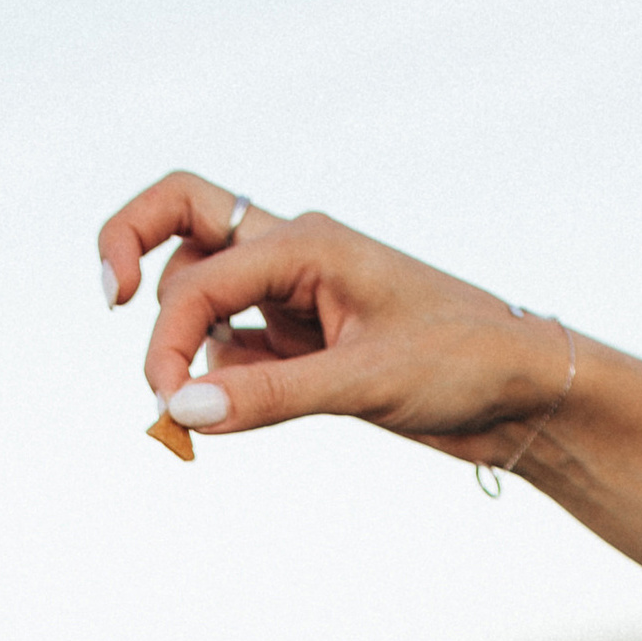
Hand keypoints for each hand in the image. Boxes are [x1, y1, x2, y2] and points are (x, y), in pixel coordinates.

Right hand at [96, 169, 574, 460]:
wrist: (524, 394)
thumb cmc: (463, 365)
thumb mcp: (365, 383)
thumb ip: (270, 395)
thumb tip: (183, 408)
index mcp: (306, 242)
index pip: (198, 273)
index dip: (168, 338)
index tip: (171, 405)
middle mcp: (292, 255)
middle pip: (181, 225)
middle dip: (138, 266)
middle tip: (118, 320)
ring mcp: (295, 296)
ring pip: (201, 290)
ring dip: (180, 338)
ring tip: (186, 411)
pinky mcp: (304, 342)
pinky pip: (234, 344)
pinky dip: (215, 373)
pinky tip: (225, 415)